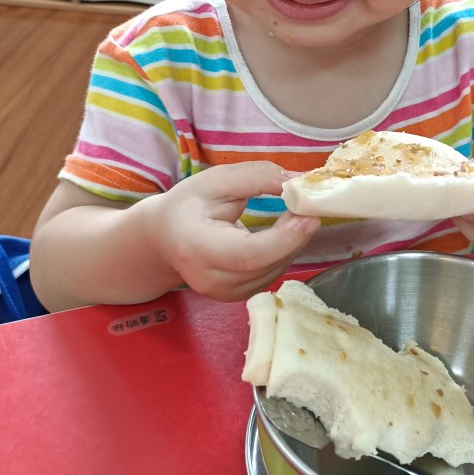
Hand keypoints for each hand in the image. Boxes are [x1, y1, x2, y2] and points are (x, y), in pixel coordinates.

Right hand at [140, 162, 319, 300]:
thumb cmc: (189, 205)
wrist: (164, 238)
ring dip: (293, 241)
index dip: (284, 237)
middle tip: (309, 204)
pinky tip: (283, 231)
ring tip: (294, 212)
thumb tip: (300, 182)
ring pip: (275, 269)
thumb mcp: (217, 180)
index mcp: (197, 247)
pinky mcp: (238, 297)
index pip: (248, 254)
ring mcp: (224, 294)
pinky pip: (273, 274)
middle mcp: (210, 279)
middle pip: (267, 263)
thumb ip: (257, 177)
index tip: (309, 214)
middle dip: (296, 234)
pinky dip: (285, 252)